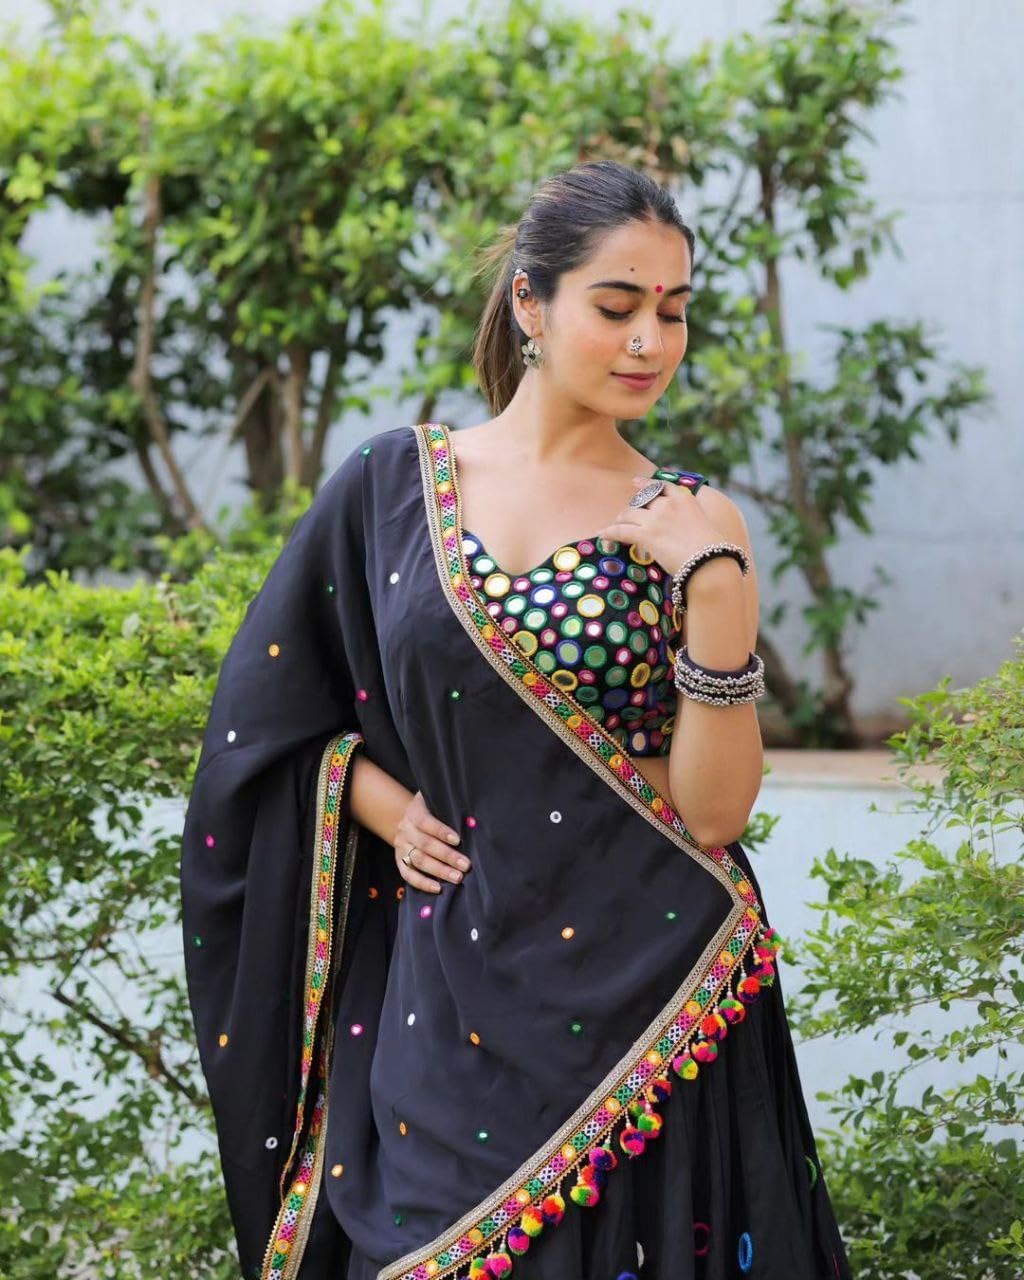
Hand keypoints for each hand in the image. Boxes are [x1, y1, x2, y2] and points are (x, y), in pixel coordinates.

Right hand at [393, 790, 471, 893]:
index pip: (425, 822)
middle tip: (466, 865)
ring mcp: (401, 847)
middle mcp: (405, 829)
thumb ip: (449, 811)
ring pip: (418, 861)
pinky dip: (423, 883)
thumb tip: (472, 823)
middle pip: (425, 844)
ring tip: (457, 878)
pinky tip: (438, 888)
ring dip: (439, 871)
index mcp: (414, 812)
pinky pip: (408, 875)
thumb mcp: (436, 804)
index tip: (458, 840)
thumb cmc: (432, 812)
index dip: (441, 831)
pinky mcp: (399, 861)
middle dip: (447, 856)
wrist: (407, 820)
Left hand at [595, 475, 732, 579]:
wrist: (710, 561)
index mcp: (684, 499)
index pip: (661, 486)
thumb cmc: (712, 550)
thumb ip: (690, 520)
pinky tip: (603, 534)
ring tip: (615, 526)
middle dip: (633, 508)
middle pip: (641, 501)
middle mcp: (668, 504)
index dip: (645, 484)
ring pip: (629, 514)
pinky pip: (621, 530)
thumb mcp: (704, 525)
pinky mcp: (646, 535)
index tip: (635, 482)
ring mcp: (656, 519)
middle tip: (626, 517)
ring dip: (621, 520)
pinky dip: (610, 532)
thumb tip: (684, 530)